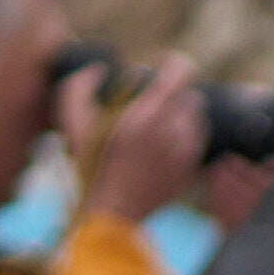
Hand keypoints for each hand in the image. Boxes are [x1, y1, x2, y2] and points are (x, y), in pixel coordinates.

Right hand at [71, 58, 209, 234]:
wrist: (115, 209)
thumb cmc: (92, 163)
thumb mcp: (75, 122)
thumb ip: (80, 87)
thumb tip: (99, 69)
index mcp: (149, 113)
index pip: (182, 72)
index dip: (174, 65)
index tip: (164, 67)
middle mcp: (175, 130)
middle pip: (192, 96)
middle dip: (177, 95)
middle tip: (158, 101)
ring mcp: (188, 151)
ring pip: (198, 120)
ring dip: (183, 116)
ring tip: (161, 124)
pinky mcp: (193, 169)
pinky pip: (198, 143)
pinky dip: (186, 138)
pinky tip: (166, 144)